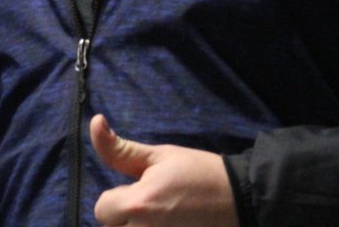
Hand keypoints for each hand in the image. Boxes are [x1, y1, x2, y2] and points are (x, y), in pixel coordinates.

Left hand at [90, 114, 240, 226]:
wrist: (244, 199)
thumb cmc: (199, 174)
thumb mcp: (160, 156)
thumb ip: (120, 149)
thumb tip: (95, 122)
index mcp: (139, 204)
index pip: (102, 209)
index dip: (116, 198)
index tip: (140, 192)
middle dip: (125, 219)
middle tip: (154, 207)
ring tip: (163, 218)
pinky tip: (172, 226)